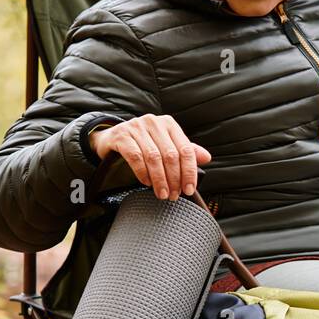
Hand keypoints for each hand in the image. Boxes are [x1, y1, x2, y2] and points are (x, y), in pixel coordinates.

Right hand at [89, 114, 212, 200]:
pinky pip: (135, 157)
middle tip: (174, 195)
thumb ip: (184, 151)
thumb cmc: (142, 143)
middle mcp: (154, 123)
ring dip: (159, 179)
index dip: (189, 171)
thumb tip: (206, 158)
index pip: (185, 149)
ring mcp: (136, 127)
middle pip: (170, 155)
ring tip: (162, 193)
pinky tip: (146, 182)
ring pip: (154, 157)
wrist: (112, 138)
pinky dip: (143, 173)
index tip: (189, 188)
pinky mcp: (122, 136)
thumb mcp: (165, 144)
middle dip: (174, 179)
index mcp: (169, 124)